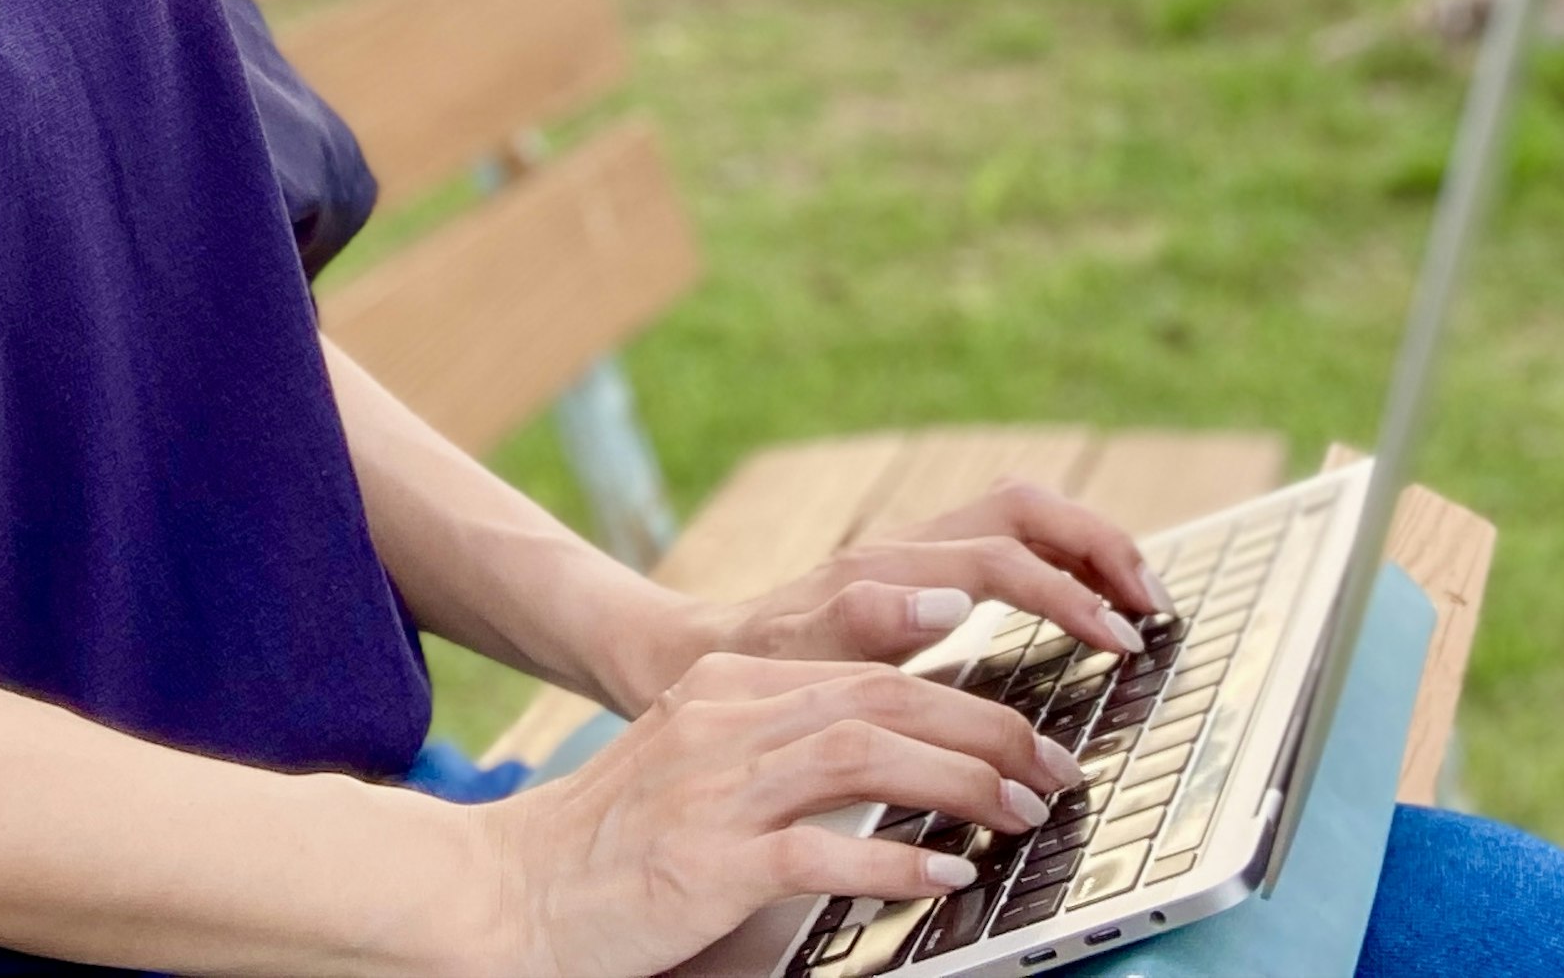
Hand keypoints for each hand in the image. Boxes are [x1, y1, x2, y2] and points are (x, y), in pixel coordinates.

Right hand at [470, 652, 1081, 977]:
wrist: (506, 893)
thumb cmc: (612, 847)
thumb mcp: (702, 768)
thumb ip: (786, 753)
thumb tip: (898, 768)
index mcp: (731, 688)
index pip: (875, 671)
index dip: (968, 698)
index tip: (1033, 735)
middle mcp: (727, 718)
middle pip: (885, 696)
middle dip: (988, 731)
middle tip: (1057, 771)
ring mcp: (715, 786)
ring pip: (865, 752)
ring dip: (962, 783)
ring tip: (1024, 815)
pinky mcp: (705, 858)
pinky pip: (819, 848)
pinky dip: (894, 859)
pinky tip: (945, 875)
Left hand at [661, 480, 1164, 690]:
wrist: (693, 658)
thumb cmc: (746, 673)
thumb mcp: (795, 659)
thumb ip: (866, 625)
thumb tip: (950, 598)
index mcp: (889, 570)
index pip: (1005, 558)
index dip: (1070, 595)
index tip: (1119, 642)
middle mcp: (910, 550)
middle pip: (1029, 510)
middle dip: (1101, 546)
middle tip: (1155, 603)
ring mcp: (918, 557)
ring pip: (1025, 520)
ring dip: (1089, 549)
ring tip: (1141, 600)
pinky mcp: (922, 577)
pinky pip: (1008, 548)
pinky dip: (1060, 565)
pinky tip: (1086, 607)